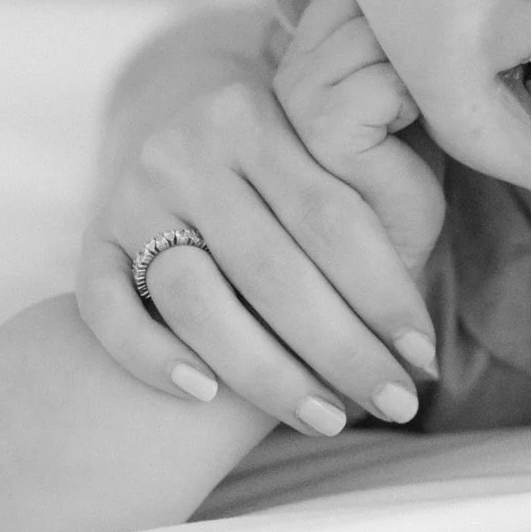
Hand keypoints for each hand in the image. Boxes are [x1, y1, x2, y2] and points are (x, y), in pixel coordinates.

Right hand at [75, 0, 444, 435]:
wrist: (183, 129)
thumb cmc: (296, 168)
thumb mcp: (339, 153)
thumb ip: (381, 186)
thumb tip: (441, 254)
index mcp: (259, 114)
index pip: (332, 220)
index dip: (383, 294)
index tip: (425, 356)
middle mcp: (189, 146)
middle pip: (272, 270)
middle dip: (342, 347)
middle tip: (396, 402)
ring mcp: (132, 191)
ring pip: (197, 298)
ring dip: (265, 372)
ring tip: (328, 417)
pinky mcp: (90, 238)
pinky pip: (107, 308)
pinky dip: (152, 356)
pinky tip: (206, 396)